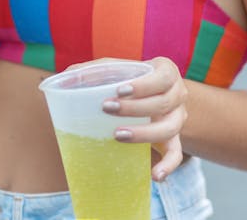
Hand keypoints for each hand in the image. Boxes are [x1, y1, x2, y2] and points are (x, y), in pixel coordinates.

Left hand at [101, 57, 187, 180]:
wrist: (153, 97)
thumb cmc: (131, 80)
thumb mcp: (119, 70)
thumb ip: (96, 70)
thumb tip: (68, 74)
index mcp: (167, 72)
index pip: (163, 77)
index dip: (144, 85)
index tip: (119, 90)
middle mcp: (178, 94)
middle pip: (163, 103)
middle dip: (135, 108)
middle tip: (107, 108)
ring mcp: (178, 118)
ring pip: (170, 128)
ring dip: (144, 133)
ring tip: (117, 135)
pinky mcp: (175, 140)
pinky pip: (177, 155)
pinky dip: (168, 166)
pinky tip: (153, 175)